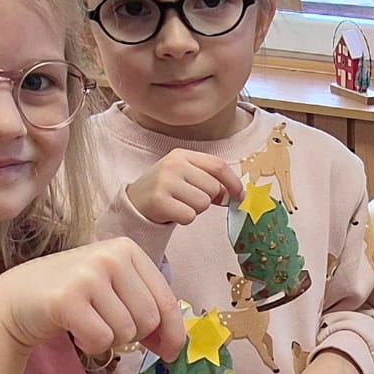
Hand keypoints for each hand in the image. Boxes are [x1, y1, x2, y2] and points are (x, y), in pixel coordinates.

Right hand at [0, 238, 183, 358]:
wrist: (15, 300)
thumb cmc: (72, 297)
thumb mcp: (115, 290)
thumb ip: (147, 308)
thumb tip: (177, 346)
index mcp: (127, 249)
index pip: (166, 300)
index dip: (173, 333)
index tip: (170, 352)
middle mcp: (110, 255)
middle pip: (149, 319)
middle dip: (133, 336)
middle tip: (108, 327)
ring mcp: (88, 275)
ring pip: (127, 332)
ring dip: (110, 340)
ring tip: (87, 323)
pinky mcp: (68, 299)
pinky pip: (102, 340)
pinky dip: (91, 346)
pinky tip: (75, 330)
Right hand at [126, 150, 242, 226]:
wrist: (134, 202)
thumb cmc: (166, 190)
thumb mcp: (186, 177)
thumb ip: (210, 180)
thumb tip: (237, 195)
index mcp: (182, 155)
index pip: (218, 165)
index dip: (233, 182)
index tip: (240, 196)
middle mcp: (173, 164)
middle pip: (213, 188)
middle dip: (207, 199)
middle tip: (187, 199)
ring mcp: (165, 181)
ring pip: (203, 203)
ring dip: (195, 209)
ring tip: (178, 204)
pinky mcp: (159, 200)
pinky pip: (189, 216)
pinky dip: (184, 219)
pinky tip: (171, 212)